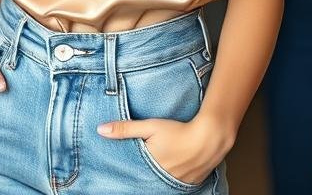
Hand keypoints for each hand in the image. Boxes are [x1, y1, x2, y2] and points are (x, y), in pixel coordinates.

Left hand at [97, 113, 232, 184]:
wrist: (210, 136)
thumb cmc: (179, 130)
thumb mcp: (150, 126)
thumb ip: (125, 129)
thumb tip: (101, 130)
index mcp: (151, 167)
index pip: (134, 175)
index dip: (129, 173)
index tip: (121, 175)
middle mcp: (163, 179)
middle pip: (148, 180)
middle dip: (144, 175)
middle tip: (146, 166)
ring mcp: (178, 183)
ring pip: (162, 183)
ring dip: (158, 177)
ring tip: (161, 165)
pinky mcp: (190, 183)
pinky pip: (177, 184)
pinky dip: (173, 178)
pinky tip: (174, 168)